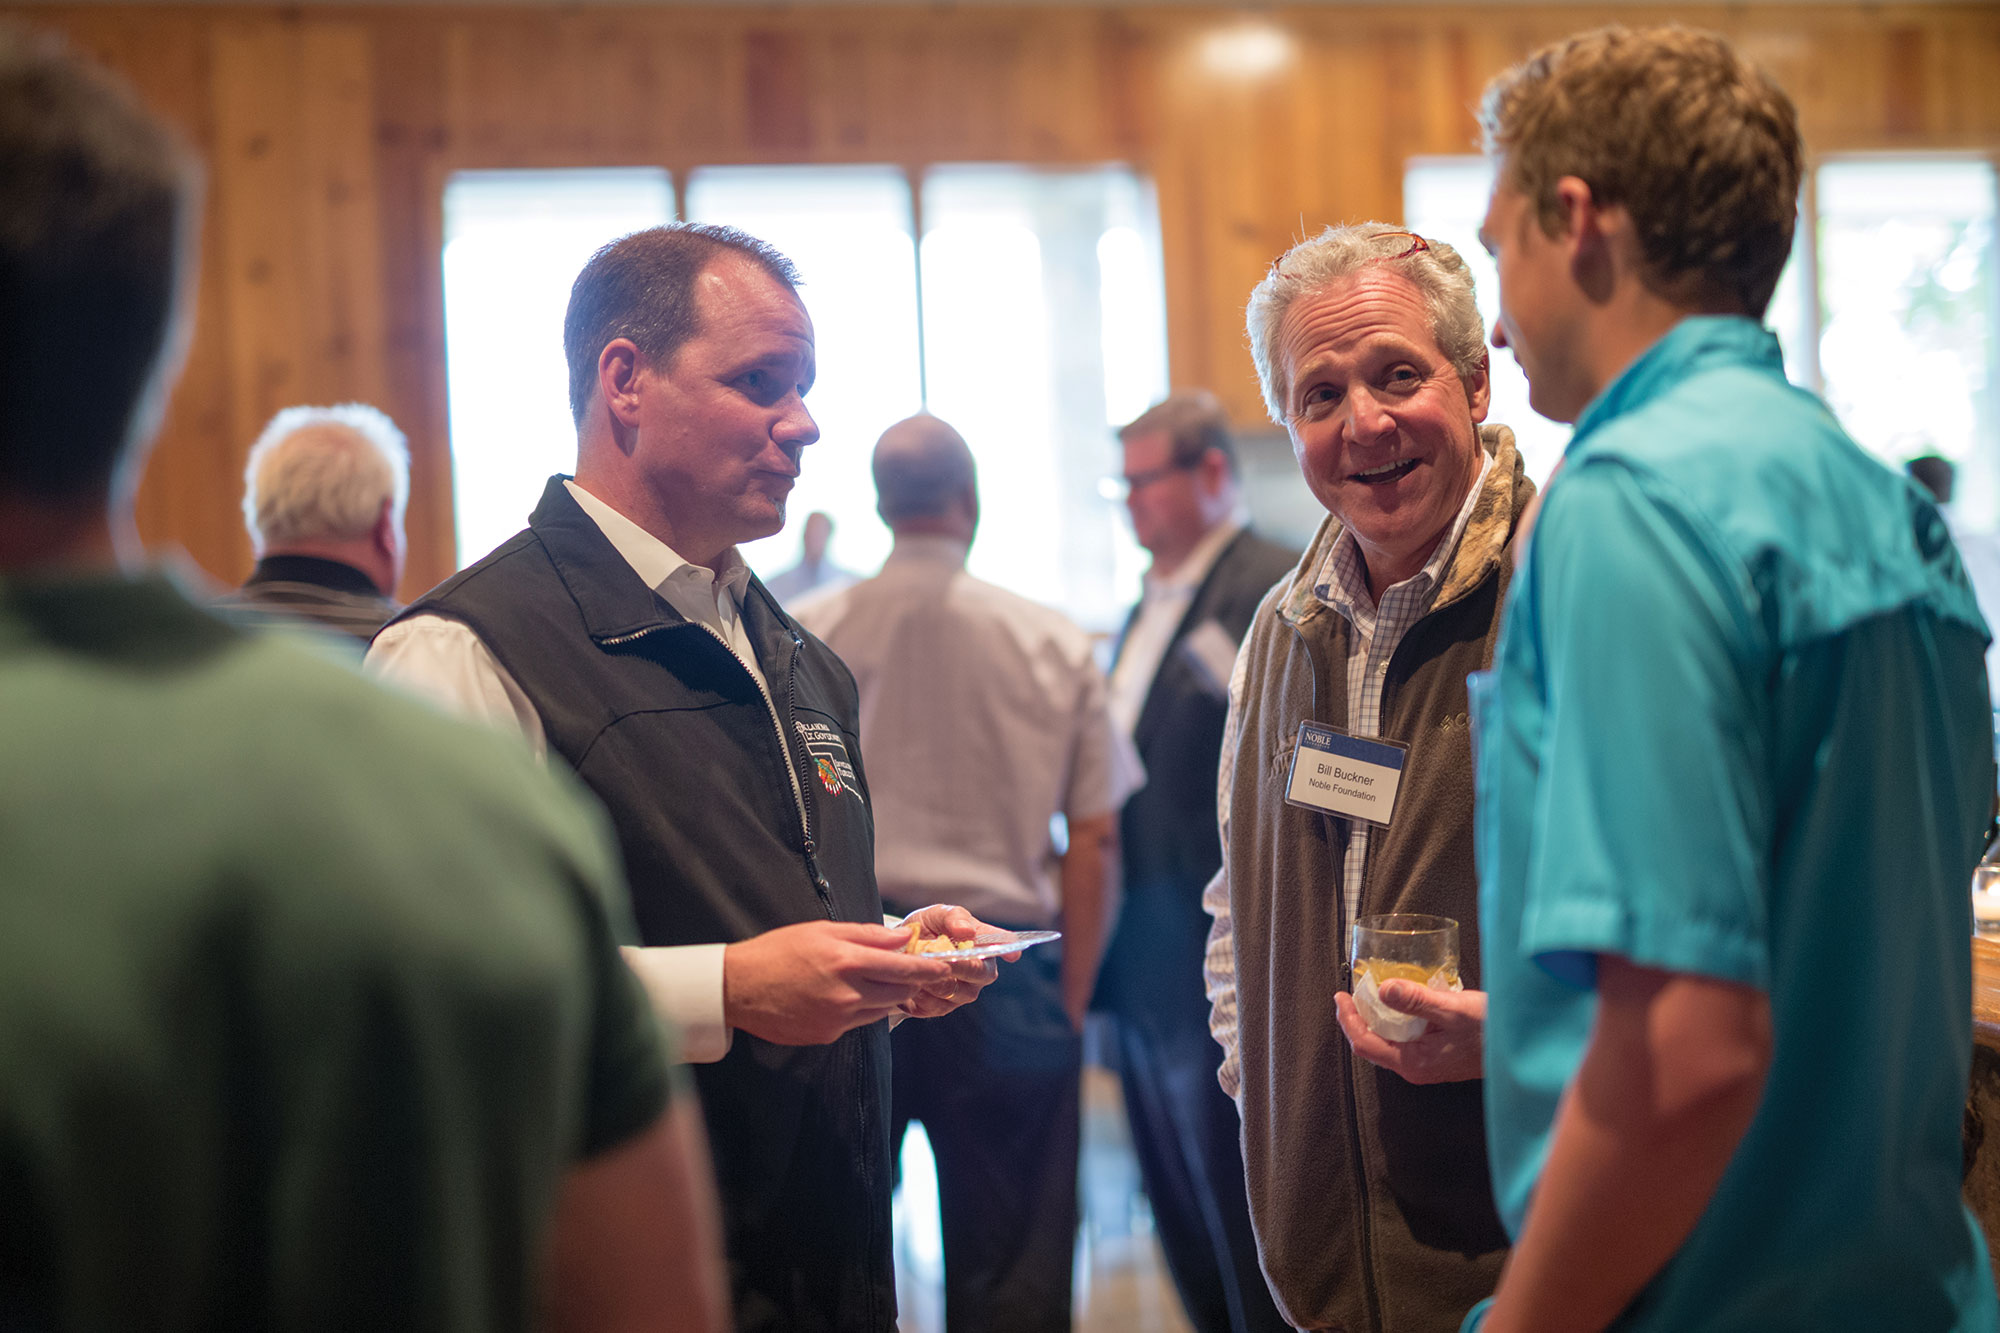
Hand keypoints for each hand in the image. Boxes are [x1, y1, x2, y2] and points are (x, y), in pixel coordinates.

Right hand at [723, 920, 954, 1044]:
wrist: (739, 988)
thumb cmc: (778, 951)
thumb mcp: (822, 930)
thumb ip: (866, 934)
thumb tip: (902, 938)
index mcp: (847, 961)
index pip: (904, 969)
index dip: (929, 970)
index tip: (945, 968)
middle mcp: (847, 994)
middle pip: (900, 993)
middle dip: (911, 983)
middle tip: (914, 973)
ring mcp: (838, 1019)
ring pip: (882, 1009)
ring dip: (887, 996)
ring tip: (874, 981)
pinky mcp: (828, 1035)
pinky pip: (859, 1022)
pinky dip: (862, 1008)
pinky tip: (846, 995)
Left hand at [895, 904, 1005, 1018]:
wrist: (900, 950)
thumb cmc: (927, 928)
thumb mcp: (936, 915)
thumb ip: (953, 918)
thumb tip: (967, 931)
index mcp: (984, 945)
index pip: (1003, 945)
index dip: (1009, 950)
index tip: (1013, 954)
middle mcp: (980, 971)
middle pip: (980, 973)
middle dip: (960, 965)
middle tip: (939, 956)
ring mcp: (963, 992)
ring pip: (956, 992)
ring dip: (935, 978)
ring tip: (917, 964)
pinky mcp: (941, 1008)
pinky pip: (934, 1005)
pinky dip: (920, 992)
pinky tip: (911, 980)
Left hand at [1335, 982, 1486, 1083]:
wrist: (1522, 1049)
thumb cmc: (1491, 1032)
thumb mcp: (1453, 1010)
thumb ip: (1417, 1001)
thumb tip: (1383, 990)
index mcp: (1413, 1062)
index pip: (1365, 1044)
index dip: (1348, 1020)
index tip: (1341, 996)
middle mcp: (1416, 1068)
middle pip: (1372, 1044)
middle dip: (1358, 1018)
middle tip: (1353, 993)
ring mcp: (1426, 1064)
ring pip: (1388, 1041)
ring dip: (1377, 1018)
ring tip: (1372, 994)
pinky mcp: (1436, 1056)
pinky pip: (1405, 1039)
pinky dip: (1396, 1020)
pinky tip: (1402, 1003)